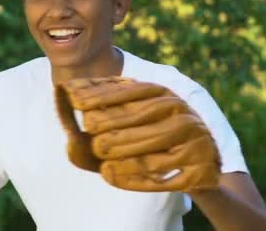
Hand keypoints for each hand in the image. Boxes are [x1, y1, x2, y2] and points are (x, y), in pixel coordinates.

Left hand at [55, 77, 220, 192]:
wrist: (198, 168)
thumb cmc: (149, 142)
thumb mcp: (124, 126)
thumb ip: (96, 117)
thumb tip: (64, 105)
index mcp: (162, 94)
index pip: (132, 89)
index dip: (103, 93)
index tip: (76, 98)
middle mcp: (181, 111)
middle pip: (146, 113)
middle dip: (115, 118)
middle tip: (88, 125)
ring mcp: (195, 137)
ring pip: (157, 140)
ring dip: (126, 145)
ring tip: (99, 149)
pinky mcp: (201, 167)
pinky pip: (165, 173)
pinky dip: (135, 176)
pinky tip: (109, 175)